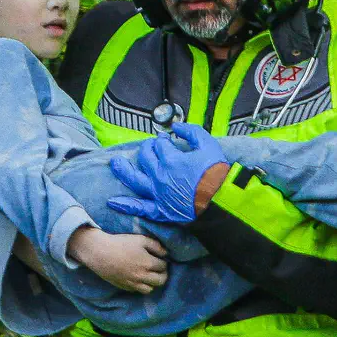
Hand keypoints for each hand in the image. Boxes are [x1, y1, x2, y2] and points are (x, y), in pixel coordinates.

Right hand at [68, 226, 168, 293]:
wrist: (100, 252)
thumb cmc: (120, 243)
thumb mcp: (140, 239)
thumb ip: (156, 246)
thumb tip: (166, 253)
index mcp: (148, 263)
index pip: (163, 266)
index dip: (163, 262)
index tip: (160, 259)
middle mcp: (142, 276)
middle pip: (160, 281)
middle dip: (163, 275)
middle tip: (159, 269)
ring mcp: (133, 283)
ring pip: (149, 289)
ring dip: (152, 283)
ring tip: (150, 276)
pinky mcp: (124, 286)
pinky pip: (137, 290)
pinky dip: (140, 286)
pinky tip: (138, 278)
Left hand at [108, 121, 228, 223]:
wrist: (223, 202)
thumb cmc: (217, 173)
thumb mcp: (208, 144)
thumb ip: (191, 131)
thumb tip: (176, 126)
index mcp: (171, 160)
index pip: (160, 145)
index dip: (162, 139)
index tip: (165, 138)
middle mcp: (160, 176)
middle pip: (145, 158)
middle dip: (146, 148)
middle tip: (149, 146)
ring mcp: (158, 194)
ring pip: (135, 179)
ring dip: (123, 170)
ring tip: (115, 163)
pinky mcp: (161, 210)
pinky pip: (140, 208)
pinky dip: (126, 205)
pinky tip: (113, 202)